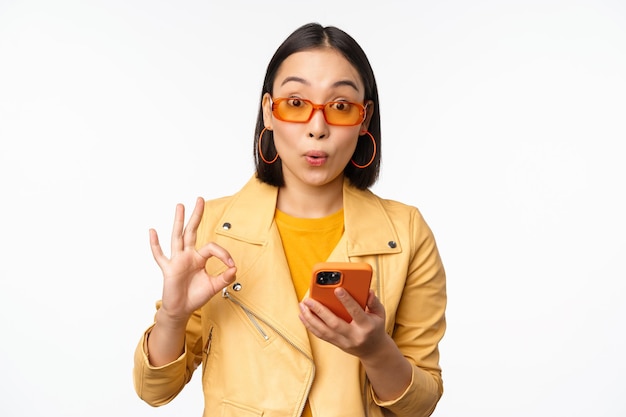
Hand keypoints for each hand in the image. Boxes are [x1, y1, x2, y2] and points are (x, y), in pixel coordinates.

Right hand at [150, 197, 236, 322]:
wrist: (182, 310)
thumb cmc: (195, 296)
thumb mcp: (214, 286)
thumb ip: (224, 278)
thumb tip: (234, 269)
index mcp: (199, 258)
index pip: (212, 247)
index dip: (223, 254)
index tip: (231, 265)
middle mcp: (187, 255)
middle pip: (192, 231)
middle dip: (196, 216)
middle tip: (200, 200)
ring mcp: (177, 261)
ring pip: (177, 237)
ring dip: (179, 221)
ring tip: (180, 206)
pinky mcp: (168, 269)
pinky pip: (160, 255)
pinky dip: (155, 244)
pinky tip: (152, 231)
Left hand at [298, 289, 387, 358]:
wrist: (373, 350)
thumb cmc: (375, 327)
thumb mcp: (380, 314)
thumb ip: (374, 302)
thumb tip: (368, 291)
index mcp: (367, 326)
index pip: (356, 312)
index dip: (347, 301)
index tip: (337, 289)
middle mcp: (354, 335)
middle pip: (334, 324)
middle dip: (319, 311)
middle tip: (308, 300)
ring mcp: (344, 342)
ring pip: (324, 331)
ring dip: (310, 318)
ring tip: (302, 306)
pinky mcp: (336, 344)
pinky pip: (321, 335)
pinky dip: (310, 325)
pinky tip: (302, 316)